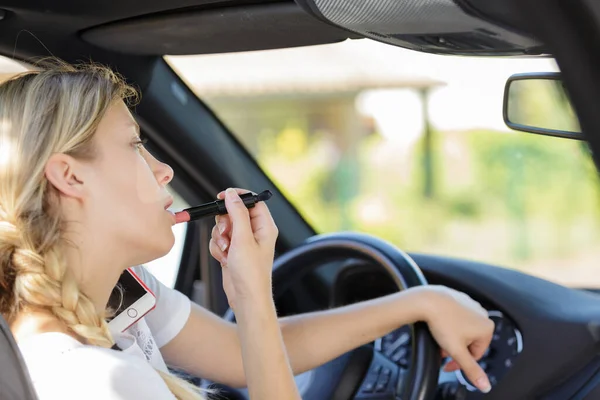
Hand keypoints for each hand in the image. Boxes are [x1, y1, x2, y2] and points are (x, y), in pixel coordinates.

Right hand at [209, 188, 277, 309]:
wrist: (246, 297)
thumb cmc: (251, 273)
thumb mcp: (242, 239)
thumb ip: (237, 213)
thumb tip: (232, 194)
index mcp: (265, 226)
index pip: (253, 201)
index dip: (238, 197)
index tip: (222, 197)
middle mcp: (256, 232)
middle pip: (234, 212)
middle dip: (225, 222)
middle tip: (226, 233)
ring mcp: (244, 242)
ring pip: (224, 227)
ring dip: (220, 237)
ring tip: (226, 250)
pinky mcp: (234, 250)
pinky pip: (220, 240)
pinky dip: (218, 248)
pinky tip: (224, 259)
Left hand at [414, 286, 493, 392]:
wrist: (426, 300)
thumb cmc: (442, 322)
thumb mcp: (457, 351)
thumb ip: (471, 370)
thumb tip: (485, 385)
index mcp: (487, 328)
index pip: (476, 354)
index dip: (460, 362)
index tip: (447, 364)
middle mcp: (482, 314)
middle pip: (470, 341)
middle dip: (456, 348)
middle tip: (442, 349)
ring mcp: (471, 304)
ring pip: (462, 328)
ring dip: (452, 337)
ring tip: (439, 337)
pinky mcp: (459, 298)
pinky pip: (456, 316)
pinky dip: (449, 323)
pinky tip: (439, 323)